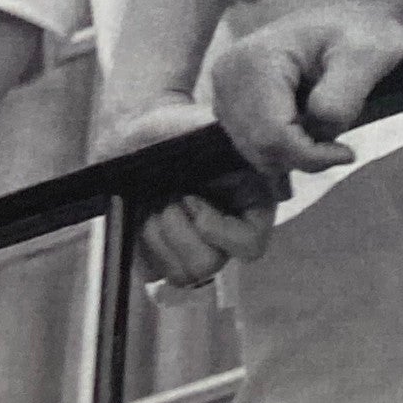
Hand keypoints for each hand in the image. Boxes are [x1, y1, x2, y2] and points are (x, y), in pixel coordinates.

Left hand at [93, 95, 282, 290]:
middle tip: (167, 193)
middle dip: (178, 227)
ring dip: (158, 232)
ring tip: (154, 199)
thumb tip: (260, 174)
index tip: (190, 197)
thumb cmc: (182, 127)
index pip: (250, 246)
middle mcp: (225, 236)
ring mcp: (193, 251)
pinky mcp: (160, 260)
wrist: (143, 130)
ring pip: (181, 274)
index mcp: (250, 206)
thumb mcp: (216, 133)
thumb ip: (240, 154)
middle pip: (209, 265)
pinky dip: (142, 243)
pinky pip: (154, 273)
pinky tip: (142, 214)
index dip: (218, 230)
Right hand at [210, 0, 402, 181]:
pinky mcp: (229, 104)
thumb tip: (318, 130)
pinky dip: (284, 148)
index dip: (312, 156)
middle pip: (261, 149)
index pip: (272, 136)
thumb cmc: (357, 30)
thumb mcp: (367, 57)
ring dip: (295, 152)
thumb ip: (342, 98)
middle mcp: (227, 77)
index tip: (348, 152)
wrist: (342, 11)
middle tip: (339, 140)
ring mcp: (223, 91)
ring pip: (256, 153)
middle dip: (304, 155)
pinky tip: (306, 124)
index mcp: (255, 60)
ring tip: (323, 123)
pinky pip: (254, 146)